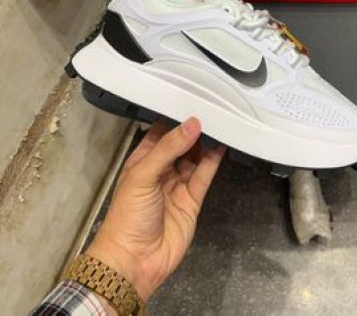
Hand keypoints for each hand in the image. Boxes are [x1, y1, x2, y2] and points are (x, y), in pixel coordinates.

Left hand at [88, 118, 224, 302]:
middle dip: (193, 129)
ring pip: (194, 158)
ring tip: (220, 123)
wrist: (134, 262)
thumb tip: (192, 124)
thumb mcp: (143, 175)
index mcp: (142, 161)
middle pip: (180, 144)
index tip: (190, 101)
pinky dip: (213, 160)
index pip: (159, 133)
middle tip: (210, 110)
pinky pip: (204, 175)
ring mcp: (177, 186)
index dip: (173, 118)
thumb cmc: (128, 216)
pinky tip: (222, 145)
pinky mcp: (192, 200)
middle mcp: (160, 171)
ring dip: (205, 142)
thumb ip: (169, 148)